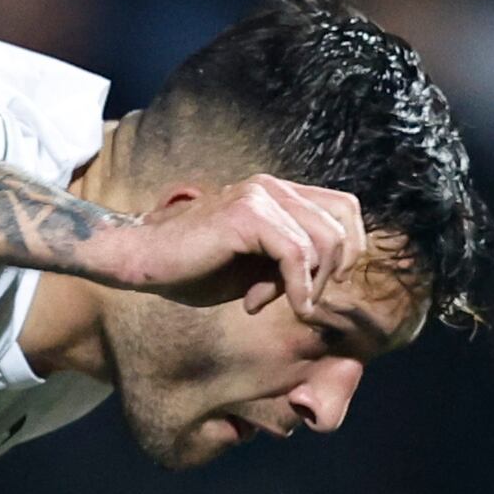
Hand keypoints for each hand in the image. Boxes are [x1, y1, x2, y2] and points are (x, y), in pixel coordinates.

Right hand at [81, 176, 369, 322]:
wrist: (143, 261)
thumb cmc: (193, 267)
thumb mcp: (254, 270)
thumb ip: (287, 267)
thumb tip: (318, 289)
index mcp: (278, 194)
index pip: (343, 208)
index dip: (349, 248)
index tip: (327, 284)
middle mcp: (272, 187)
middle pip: (341, 225)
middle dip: (332, 273)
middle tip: (303, 301)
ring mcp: (260, 196)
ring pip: (323, 240)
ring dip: (313, 283)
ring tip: (283, 303)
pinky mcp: (246, 216)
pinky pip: (295, 255)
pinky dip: (298, 287)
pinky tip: (281, 306)